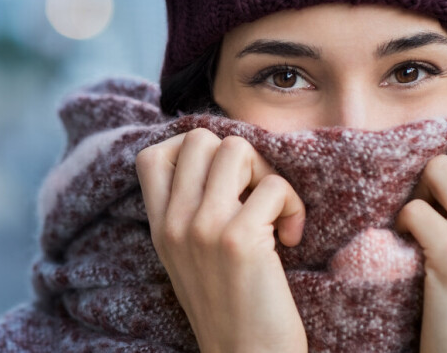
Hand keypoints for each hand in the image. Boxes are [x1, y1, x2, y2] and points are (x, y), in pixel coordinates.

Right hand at [135, 128, 307, 352]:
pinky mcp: (238, 240)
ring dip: (267, 174)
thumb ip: (191, 213)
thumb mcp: (190, 258)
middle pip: (201, 139)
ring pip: (237, 149)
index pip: (153, 156)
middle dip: (240, 157)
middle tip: (255, 194)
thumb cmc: (230, 307)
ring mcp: (203, 228)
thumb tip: (223, 159)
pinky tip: (291, 238)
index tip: (223, 180)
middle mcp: (174, 223)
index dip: (192, 151)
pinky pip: (274, 186)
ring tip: (274, 212)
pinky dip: (293, 206)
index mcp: (160, 227)